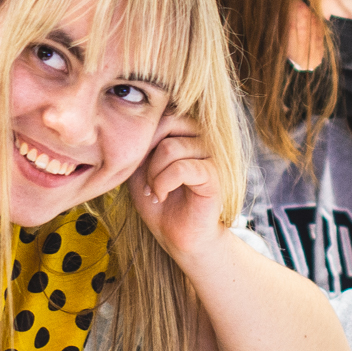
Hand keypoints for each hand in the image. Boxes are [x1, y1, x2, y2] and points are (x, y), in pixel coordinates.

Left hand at [129, 114, 224, 261]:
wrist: (177, 236)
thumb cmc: (159, 200)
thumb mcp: (140, 166)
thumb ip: (142, 142)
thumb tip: (139, 123)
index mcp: (185, 131)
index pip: (161, 114)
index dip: (143, 138)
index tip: (137, 167)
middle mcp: (201, 137)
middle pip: (167, 124)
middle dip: (147, 153)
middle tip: (145, 179)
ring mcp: (210, 155)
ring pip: (171, 147)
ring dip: (153, 174)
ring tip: (154, 191)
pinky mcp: (214, 175)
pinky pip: (182, 168)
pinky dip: (164, 183)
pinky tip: (161, 196)